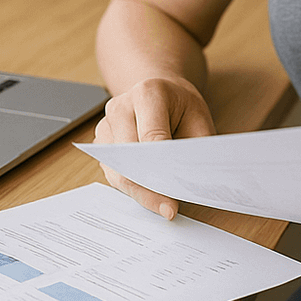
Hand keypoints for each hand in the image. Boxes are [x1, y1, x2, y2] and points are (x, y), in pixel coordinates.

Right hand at [92, 76, 215, 218]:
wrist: (161, 91)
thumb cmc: (181, 107)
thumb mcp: (199, 120)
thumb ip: (193, 149)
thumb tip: (188, 184)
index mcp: (147, 93)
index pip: (151, 138)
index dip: (162, 171)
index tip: (173, 198)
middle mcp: (120, 106)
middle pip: (128, 157)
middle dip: (148, 187)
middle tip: (168, 209)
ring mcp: (106, 123)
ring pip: (116, 170)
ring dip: (139, 191)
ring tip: (161, 206)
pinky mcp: (101, 142)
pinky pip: (112, 172)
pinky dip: (131, 187)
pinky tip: (149, 196)